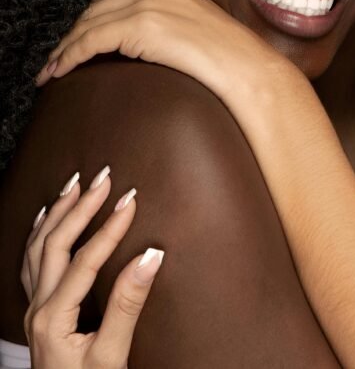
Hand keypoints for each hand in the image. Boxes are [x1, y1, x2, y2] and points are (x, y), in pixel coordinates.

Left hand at [22, 168, 162, 368]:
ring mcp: (34, 310)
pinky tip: (48, 217)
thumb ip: (128, 304)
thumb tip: (151, 256)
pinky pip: (31, 263)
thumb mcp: (113, 354)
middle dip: (80, 207)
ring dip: (58, 212)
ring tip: (77, 184)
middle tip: (104, 177)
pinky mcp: (39, 313)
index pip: (84, 260)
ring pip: (37, 249)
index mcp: (53, 317)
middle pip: (54, 244)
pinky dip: (40, 234)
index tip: (131, 199)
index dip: (109, 228)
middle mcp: (38, 309)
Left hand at [35, 0, 298, 106]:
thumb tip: (144, 44)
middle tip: (58, 60)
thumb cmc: (231, 60)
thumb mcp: (196, 30)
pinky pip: (90, 41)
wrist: (248, 69)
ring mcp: (147, 4)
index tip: (77, 43)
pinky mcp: (139, 26)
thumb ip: (169, 27)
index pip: (115, 0)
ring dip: (66, 48)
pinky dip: (70, 56)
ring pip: (88, 24)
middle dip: (74, 34)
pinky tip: (61, 71)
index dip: (91, 22)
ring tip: (53, 70)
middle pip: (96, 8)